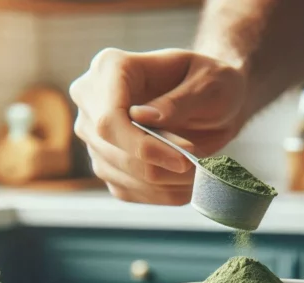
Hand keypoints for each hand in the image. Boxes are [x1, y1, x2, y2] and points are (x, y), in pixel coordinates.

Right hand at [69, 48, 246, 204]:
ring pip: (118, 173)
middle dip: (156, 166)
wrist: (212, 101)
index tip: (182, 160)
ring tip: (196, 173)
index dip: (142, 145)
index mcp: (110, 68)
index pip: (109, 118)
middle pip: (110, 148)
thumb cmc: (210, 83)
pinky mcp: (106, 164)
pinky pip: (126, 190)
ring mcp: (94, 135)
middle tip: (196, 166)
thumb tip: (142, 117)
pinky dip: (159, 194)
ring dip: (162, 183)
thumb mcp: (208, 84)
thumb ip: (179, 100)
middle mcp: (91, 100)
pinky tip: (184, 185)